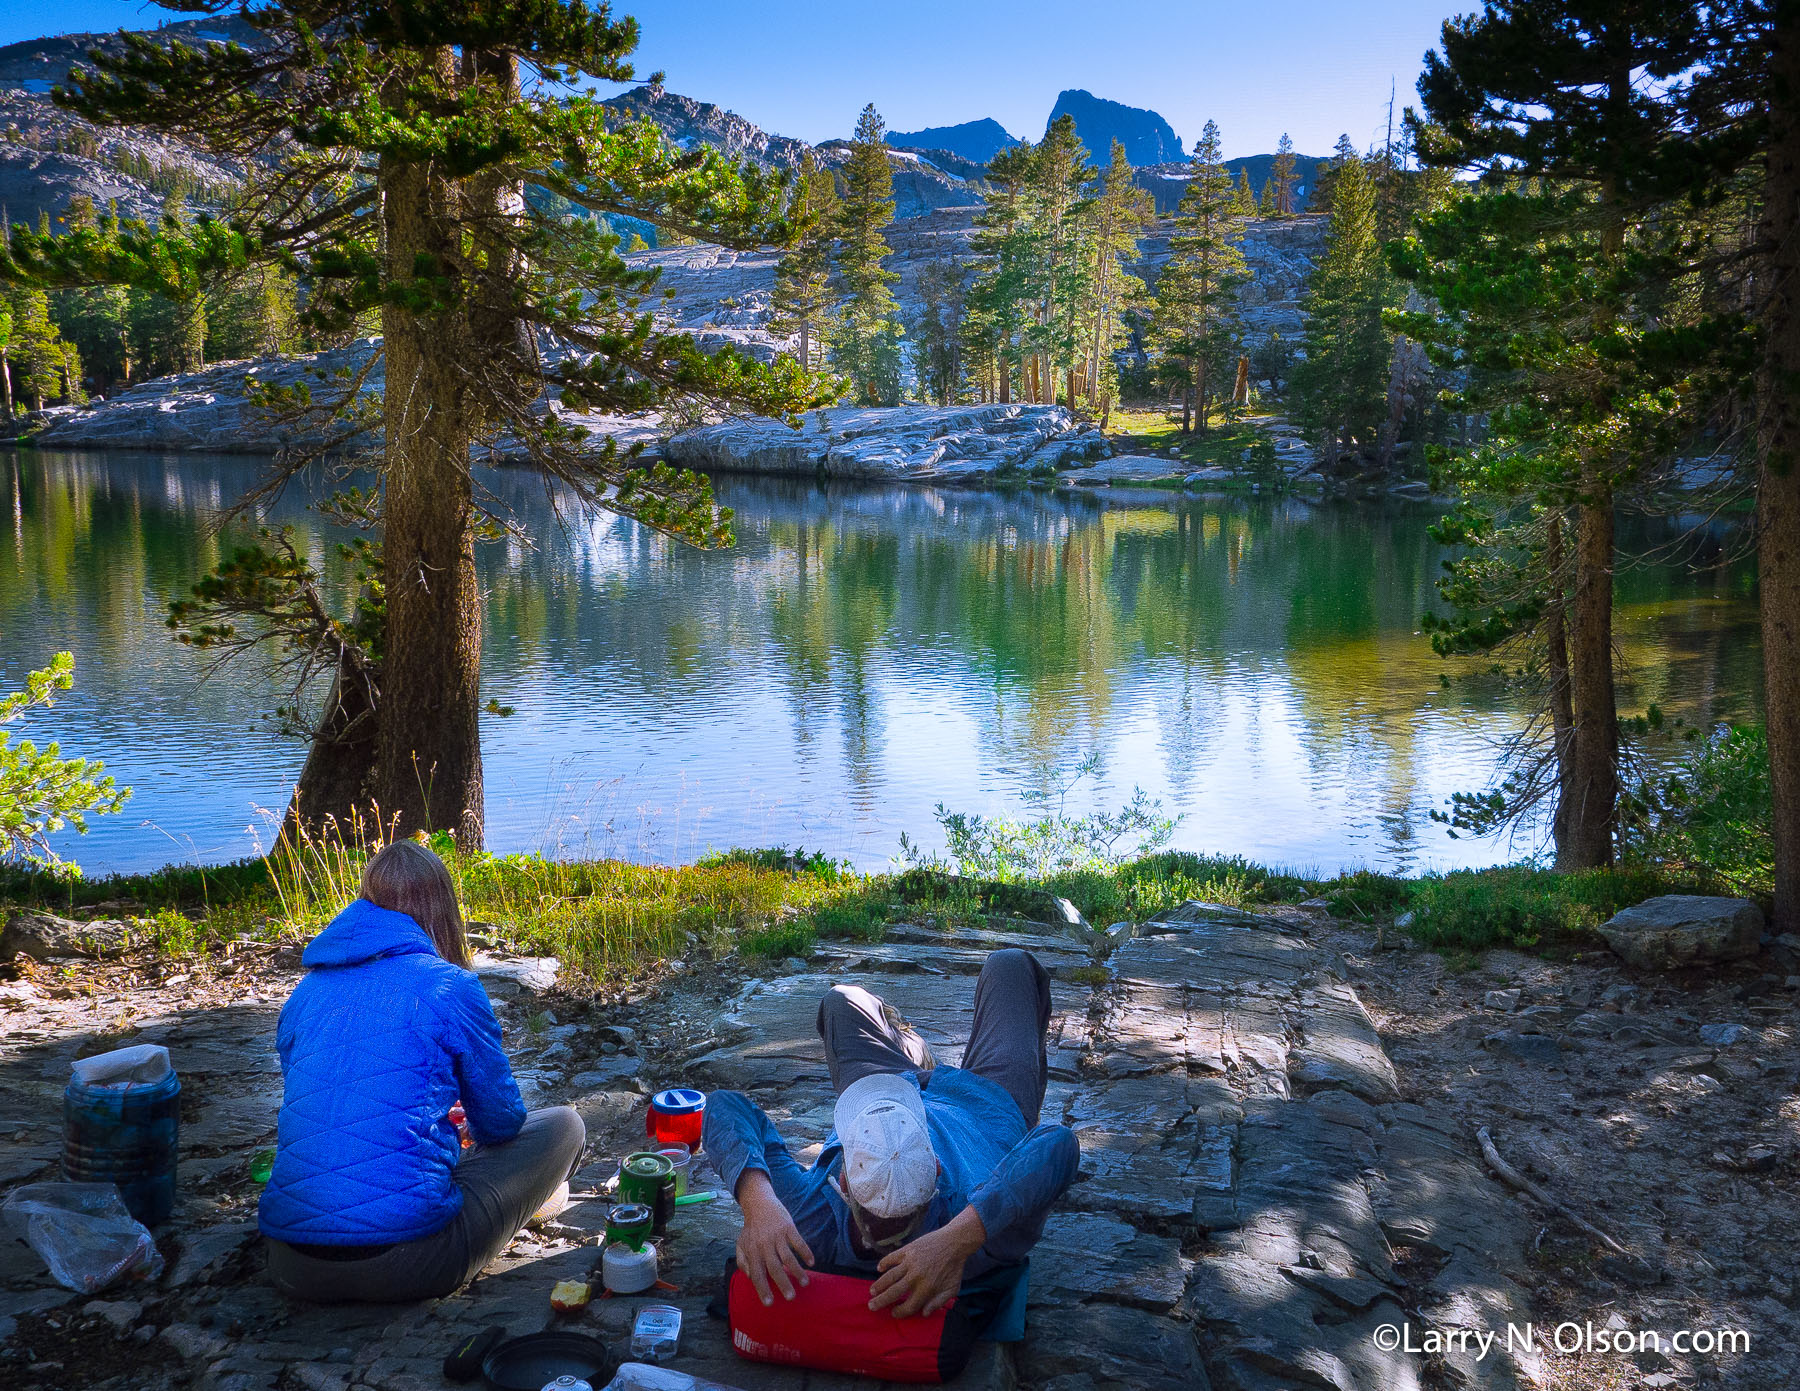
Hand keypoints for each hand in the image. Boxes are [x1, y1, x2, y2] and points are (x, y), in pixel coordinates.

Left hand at [734, 1170, 812, 1305]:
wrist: (759, 1204)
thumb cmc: (751, 1228)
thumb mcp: (741, 1244)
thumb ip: (742, 1261)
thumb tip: (749, 1277)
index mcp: (752, 1252)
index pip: (757, 1274)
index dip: (762, 1289)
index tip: (769, 1303)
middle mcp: (764, 1245)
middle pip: (775, 1268)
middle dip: (783, 1284)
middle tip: (791, 1297)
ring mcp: (777, 1236)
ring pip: (788, 1257)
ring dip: (797, 1271)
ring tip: (804, 1283)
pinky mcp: (788, 1227)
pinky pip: (798, 1242)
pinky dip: (805, 1252)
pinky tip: (811, 1262)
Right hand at [868, 1205, 985, 1318]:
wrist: (955, 1242)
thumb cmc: (954, 1268)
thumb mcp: (952, 1289)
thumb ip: (938, 1303)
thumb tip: (924, 1314)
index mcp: (927, 1289)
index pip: (908, 1306)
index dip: (899, 1312)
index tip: (893, 1313)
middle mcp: (916, 1277)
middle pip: (894, 1293)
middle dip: (881, 1301)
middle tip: (871, 1306)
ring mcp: (910, 1262)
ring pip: (890, 1276)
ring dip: (879, 1285)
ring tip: (872, 1291)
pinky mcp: (908, 1250)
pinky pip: (892, 1258)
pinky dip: (884, 1263)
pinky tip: (879, 1269)